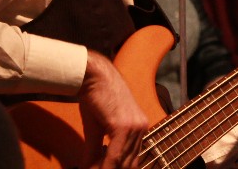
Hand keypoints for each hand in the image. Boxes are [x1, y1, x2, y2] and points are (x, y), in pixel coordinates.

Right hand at [79, 51, 149, 168]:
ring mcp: (135, 126)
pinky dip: (104, 166)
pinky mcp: (123, 126)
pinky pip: (115, 154)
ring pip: (122, 161)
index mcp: (139, 127)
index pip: (132, 158)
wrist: (95, 78)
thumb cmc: (96, 99)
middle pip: (129, 162)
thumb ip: (96, 151)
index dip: (118, 168)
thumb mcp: (97, 129)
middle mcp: (142, 127)